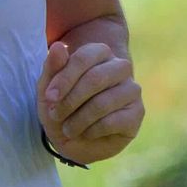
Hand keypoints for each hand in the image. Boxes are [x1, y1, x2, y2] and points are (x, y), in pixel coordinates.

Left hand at [38, 28, 142, 167]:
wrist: (75, 140)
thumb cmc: (62, 108)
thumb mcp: (49, 89)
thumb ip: (53, 68)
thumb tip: (58, 46)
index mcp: (99, 53)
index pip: (84, 57)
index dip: (64, 79)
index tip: (50, 98)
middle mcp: (120, 67)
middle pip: (95, 78)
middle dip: (70, 101)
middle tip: (55, 115)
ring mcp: (132, 89)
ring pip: (103, 103)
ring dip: (79, 120)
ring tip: (68, 129)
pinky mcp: (137, 112)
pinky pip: (113, 121)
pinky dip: (92, 131)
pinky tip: (86, 133)